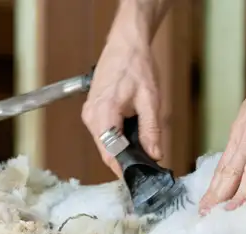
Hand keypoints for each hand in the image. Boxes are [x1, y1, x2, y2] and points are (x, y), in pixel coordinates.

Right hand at [81, 34, 163, 177]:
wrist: (125, 44)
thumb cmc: (136, 65)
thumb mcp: (150, 99)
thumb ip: (152, 130)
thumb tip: (155, 154)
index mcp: (104, 113)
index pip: (111, 153)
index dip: (125, 169)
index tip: (140, 177)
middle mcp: (92, 116)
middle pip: (106, 152)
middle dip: (125, 162)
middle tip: (146, 168)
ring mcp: (89, 114)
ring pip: (104, 145)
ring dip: (120, 151)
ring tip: (141, 154)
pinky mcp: (92, 111)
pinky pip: (102, 134)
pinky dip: (116, 140)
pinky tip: (130, 139)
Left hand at [198, 54, 245, 213]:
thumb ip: (245, 136)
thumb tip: (241, 154)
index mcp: (238, 134)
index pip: (221, 167)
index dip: (212, 188)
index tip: (204, 204)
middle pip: (229, 174)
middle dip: (217, 196)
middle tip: (207, 213)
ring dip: (241, 194)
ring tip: (233, 210)